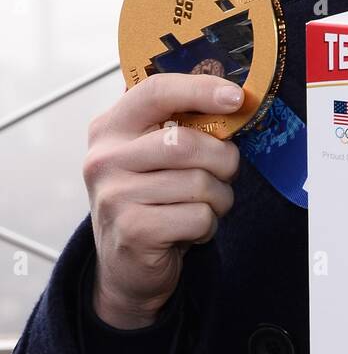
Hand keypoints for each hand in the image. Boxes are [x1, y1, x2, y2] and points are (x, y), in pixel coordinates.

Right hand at [83, 73, 242, 327]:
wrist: (126, 264)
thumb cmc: (152, 198)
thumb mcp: (155, 154)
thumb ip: (183, 125)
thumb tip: (235, 102)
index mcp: (111, 127)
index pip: (157, 92)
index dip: (201, 89)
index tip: (236, 97)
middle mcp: (105, 158)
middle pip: (186, 143)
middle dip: (222, 158)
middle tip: (226, 171)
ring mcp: (114, 196)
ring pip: (199, 183)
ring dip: (218, 198)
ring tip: (203, 206)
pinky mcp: (132, 231)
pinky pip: (198, 216)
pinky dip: (207, 226)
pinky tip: (190, 230)